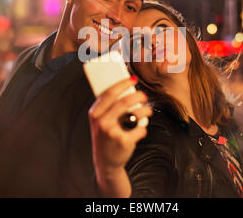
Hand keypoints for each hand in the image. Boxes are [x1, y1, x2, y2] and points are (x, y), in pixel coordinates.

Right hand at [88, 76, 152, 196]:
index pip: (109, 93)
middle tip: (144, 96)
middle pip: (124, 102)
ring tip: (147, 111)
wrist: (105, 162)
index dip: (123, 84)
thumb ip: (107, 106)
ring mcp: (112, 132)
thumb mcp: (99, 121)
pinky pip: (140, 129)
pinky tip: (140, 130)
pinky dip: (143, 128)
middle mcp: (102, 122)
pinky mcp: (124, 142)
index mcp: (95, 114)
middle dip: (138, 96)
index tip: (133, 79)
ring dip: (146, 110)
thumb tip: (126, 87)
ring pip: (135, 113)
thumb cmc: (105, 136)